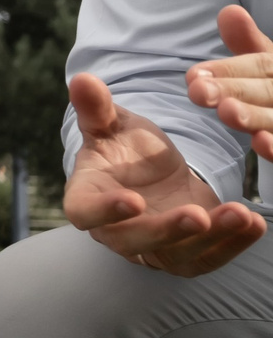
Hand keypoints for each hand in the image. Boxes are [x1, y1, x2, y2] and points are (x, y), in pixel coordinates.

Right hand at [65, 72, 264, 275]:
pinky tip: (255, 224)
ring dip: (211, 238)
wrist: (150, 174)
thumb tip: (82, 78)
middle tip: (198, 216)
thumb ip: (97, 108)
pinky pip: (207, 259)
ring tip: (240, 214)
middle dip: (168, 230)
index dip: (106, 210)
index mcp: (87, 198)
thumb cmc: (123, 149)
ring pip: (177, 255)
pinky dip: (233, 245)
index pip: (86, 212)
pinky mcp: (185, 256)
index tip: (134, 200)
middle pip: (134, 240)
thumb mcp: (114, 125)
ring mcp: (151, 249)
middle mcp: (114, 231)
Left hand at [188, 5, 272, 161]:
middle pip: (268, 90)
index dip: (230, 70)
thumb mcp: (269, 64)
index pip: (261, 66)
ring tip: (227, 112)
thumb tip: (228, 11)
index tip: (193, 75)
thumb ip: (248, 44)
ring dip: (256, 116)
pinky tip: (262, 143)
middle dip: (235, 89)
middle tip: (199, 91)